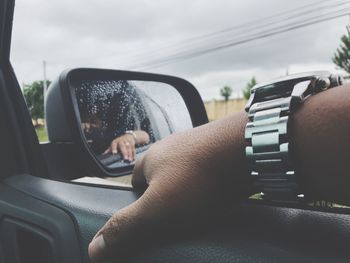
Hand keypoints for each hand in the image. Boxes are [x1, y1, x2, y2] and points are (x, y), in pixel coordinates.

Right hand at [88, 113, 250, 260]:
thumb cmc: (199, 177)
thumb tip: (93, 249)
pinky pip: (209, 169)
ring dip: (191, 188)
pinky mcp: (221, 149)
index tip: (150, 218)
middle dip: (166, 195)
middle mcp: (173, 147)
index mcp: (151, 158)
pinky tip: (219, 194)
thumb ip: (126, 227)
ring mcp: (198, 145)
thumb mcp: (157, 209)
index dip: (139, 202)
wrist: (247, 148)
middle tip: (178, 215)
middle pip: (162, 176)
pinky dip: (211, 182)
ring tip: (200, 207)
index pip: (135, 181)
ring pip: (187, 172)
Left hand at [103, 134, 135, 160]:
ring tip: (130, 160)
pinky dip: (134, 154)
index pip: (114, 144)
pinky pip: (133, 149)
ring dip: (130, 154)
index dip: (114, 148)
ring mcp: (128, 142)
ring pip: (129, 148)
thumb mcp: (114, 144)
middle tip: (125, 158)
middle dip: (124, 152)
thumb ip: (109, 150)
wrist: (129, 136)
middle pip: (123, 146)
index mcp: (116, 141)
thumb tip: (104, 155)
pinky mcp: (133, 144)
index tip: (114, 153)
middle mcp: (122, 141)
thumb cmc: (120, 142)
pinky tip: (133, 158)